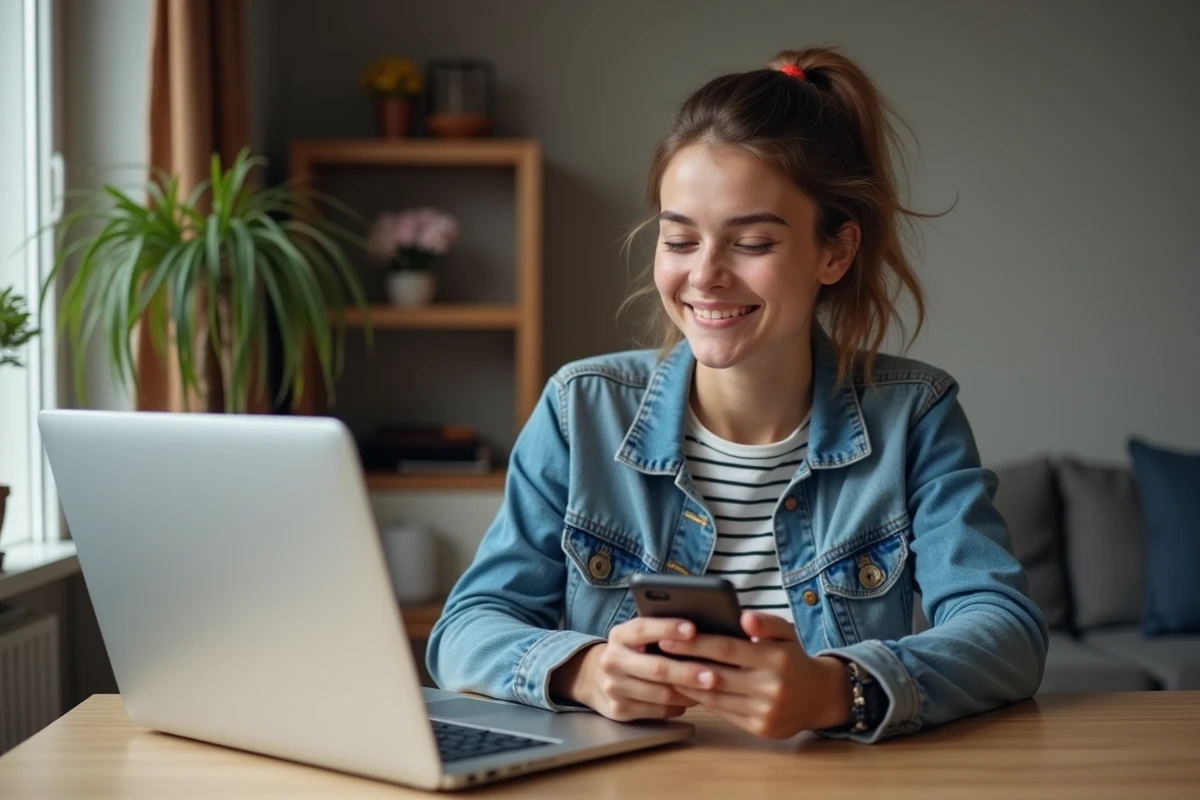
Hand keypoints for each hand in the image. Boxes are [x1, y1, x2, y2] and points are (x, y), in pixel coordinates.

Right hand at [551, 617, 720, 721]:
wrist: (595, 678)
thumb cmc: (632, 652)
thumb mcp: (637, 636)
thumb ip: (660, 632)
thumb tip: (701, 630)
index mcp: (620, 635)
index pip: (643, 629)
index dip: (668, 628)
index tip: (693, 629)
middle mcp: (612, 660)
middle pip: (656, 668)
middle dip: (687, 672)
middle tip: (713, 676)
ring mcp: (613, 687)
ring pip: (660, 694)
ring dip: (688, 693)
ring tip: (709, 689)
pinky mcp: (619, 710)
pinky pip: (658, 710)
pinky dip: (678, 706)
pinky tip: (691, 699)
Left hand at [662, 611, 852, 737]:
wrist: (818, 698)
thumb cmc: (793, 659)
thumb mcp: (786, 633)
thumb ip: (766, 622)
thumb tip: (744, 617)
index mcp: (776, 658)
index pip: (727, 649)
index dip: (696, 643)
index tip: (669, 637)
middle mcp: (771, 687)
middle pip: (716, 674)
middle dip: (684, 663)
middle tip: (658, 653)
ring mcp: (765, 711)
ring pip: (716, 697)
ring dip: (686, 684)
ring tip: (666, 670)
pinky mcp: (760, 729)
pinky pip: (722, 713)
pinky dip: (702, 701)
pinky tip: (686, 689)